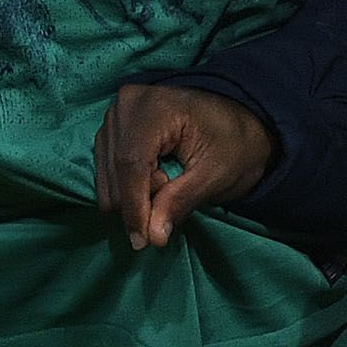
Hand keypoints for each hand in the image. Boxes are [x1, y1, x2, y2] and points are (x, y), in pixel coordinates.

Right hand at [93, 83, 274, 250]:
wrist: (240, 116)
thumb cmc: (235, 143)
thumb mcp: (217, 175)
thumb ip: (181, 202)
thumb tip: (152, 237)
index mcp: (156, 107)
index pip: (131, 162)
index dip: (133, 205)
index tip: (142, 241)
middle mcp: (126, 104)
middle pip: (115, 167)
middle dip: (135, 203)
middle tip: (166, 216)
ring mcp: (116, 113)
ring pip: (106, 168)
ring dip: (130, 194)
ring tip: (165, 191)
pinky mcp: (112, 125)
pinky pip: (106, 163)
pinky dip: (125, 185)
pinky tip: (153, 183)